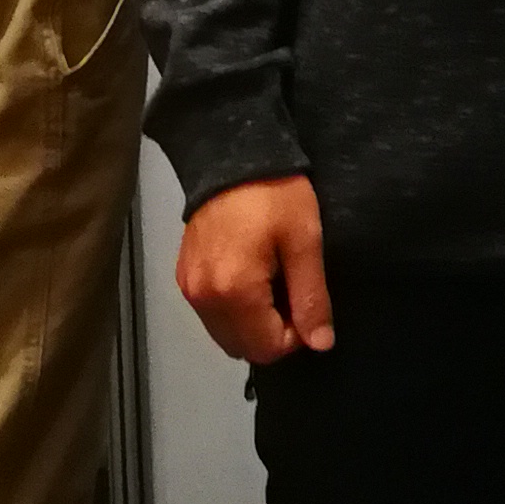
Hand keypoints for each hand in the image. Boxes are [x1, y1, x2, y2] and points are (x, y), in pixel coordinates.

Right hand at [178, 175, 334, 363]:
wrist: (232, 154)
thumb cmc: (276, 194)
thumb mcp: (304, 241)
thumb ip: (311, 297)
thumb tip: (321, 345)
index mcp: (234, 292)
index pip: (266, 348)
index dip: (295, 336)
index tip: (307, 302)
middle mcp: (203, 299)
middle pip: (242, 348)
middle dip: (273, 333)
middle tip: (292, 292)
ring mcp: (188, 289)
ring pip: (226, 335)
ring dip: (253, 324)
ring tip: (274, 282)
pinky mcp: (183, 277)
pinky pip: (211, 314)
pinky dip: (234, 310)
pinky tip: (252, 276)